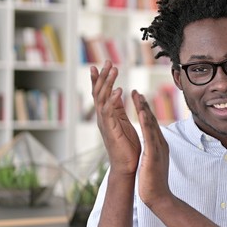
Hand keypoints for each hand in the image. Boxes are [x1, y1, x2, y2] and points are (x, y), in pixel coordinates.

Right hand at [90, 60, 140, 175]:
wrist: (127, 166)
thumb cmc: (126, 146)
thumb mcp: (123, 122)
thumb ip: (118, 108)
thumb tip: (118, 95)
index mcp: (107, 115)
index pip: (101, 93)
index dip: (100, 79)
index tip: (101, 64)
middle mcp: (102, 117)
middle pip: (99, 92)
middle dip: (102, 75)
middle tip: (107, 60)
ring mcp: (104, 123)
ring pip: (102, 98)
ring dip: (107, 83)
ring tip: (113, 69)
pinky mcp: (110, 130)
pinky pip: (108, 112)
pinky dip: (112, 100)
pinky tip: (119, 90)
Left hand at [132, 90, 171, 207]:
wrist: (160, 197)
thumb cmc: (153, 182)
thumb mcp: (153, 162)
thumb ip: (153, 152)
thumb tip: (150, 147)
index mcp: (158, 145)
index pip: (151, 125)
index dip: (145, 111)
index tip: (138, 100)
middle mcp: (160, 143)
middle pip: (152, 120)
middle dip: (144, 105)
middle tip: (137, 91)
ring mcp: (158, 148)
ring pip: (151, 125)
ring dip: (145, 109)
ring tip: (138, 96)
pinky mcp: (154, 154)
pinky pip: (150, 136)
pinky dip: (147, 124)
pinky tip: (143, 114)